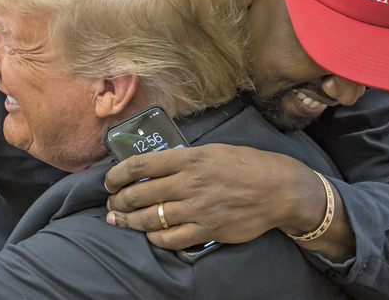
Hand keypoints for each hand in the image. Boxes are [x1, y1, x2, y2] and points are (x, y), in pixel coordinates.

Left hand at [104, 144, 324, 249]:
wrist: (278, 189)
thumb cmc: (246, 165)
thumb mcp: (211, 150)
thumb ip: (182, 159)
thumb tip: (153, 167)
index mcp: (188, 158)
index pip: (139, 165)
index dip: (117, 175)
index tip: (109, 182)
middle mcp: (188, 183)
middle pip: (139, 194)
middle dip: (118, 201)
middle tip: (112, 204)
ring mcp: (197, 208)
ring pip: (150, 218)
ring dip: (129, 221)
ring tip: (119, 220)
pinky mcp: (207, 230)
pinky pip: (171, 238)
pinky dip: (155, 238)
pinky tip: (150, 235)